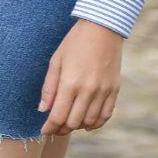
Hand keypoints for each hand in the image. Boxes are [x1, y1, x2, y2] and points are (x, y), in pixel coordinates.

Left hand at [38, 18, 122, 135]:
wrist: (103, 27)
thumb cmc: (75, 41)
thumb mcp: (57, 60)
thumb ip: (49, 87)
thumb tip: (43, 110)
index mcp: (70, 82)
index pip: (58, 117)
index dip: (49, 128)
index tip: (44, 131)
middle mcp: (88, 90)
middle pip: (73, 123)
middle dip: (61, 129)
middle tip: (55, 128)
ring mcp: (103, 91)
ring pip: (89, 122)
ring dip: (77, 126)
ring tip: (70, 122)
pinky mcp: (114, 89)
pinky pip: (105, 115)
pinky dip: (96, 123)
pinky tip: (87, 122)